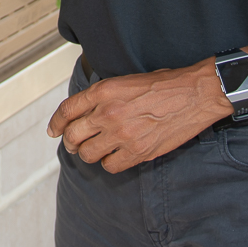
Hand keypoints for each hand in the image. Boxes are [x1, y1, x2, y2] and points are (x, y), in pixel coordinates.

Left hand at [46, 62, 232, 172]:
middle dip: (70, 141)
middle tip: (75, 144)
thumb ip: (103, 95)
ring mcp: (123, 134)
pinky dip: (109, 163)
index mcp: (104, 91)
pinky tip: (116, 156)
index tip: (53, 131)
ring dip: (89, 153)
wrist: (195, 94)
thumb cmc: (164, 84)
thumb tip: (86, 111)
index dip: (56, 123)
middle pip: (73, 136)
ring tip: (97, 150)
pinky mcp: (139, 152)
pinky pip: (110, 166)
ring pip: (88, 154)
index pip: (67, 110)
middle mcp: (108, 113)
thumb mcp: (126, 80)